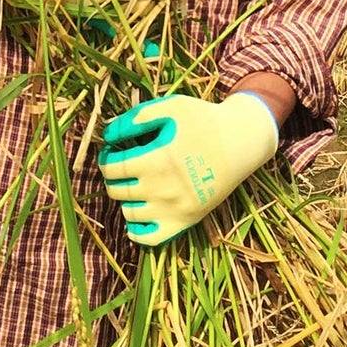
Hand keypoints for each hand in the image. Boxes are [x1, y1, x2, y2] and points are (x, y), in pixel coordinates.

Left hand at [98, 92, 278, 245]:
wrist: (242, 142)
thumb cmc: (204, 121)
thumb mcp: (171, 107)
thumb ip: (137, 117)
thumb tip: (107, 130)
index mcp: (157, 160)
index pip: (113, 168)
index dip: (105, 159)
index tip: (108, 152)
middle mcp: (164, 189)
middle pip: (117, 190)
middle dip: (111, 177)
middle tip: (118, 166)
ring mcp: (176, 209)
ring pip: (130, 213)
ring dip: (124, 199)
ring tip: (131, 184)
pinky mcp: (187, 221)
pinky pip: (152, 239)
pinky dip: (137, 232)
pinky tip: (137, 213)